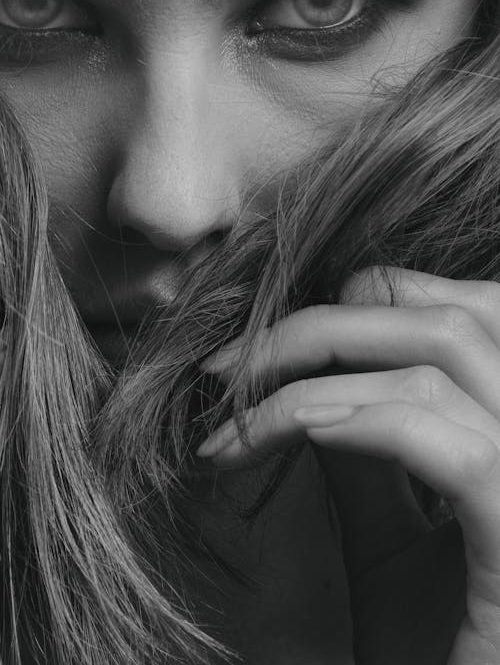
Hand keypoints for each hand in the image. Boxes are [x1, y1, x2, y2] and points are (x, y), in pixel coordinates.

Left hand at [197, 268, 499, 664]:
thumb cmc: (431, 652)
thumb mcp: (385, 540)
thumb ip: (362, 457)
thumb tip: (309, 386)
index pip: (460, 315)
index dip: (366, 304)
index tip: (272, 345)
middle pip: (446, 322)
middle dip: (322, 326)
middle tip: (232, 366)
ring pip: (442, 363)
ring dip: (314, 376)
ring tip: (236, 418)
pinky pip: (451, 445)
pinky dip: (357, 422)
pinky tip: (290, 435)